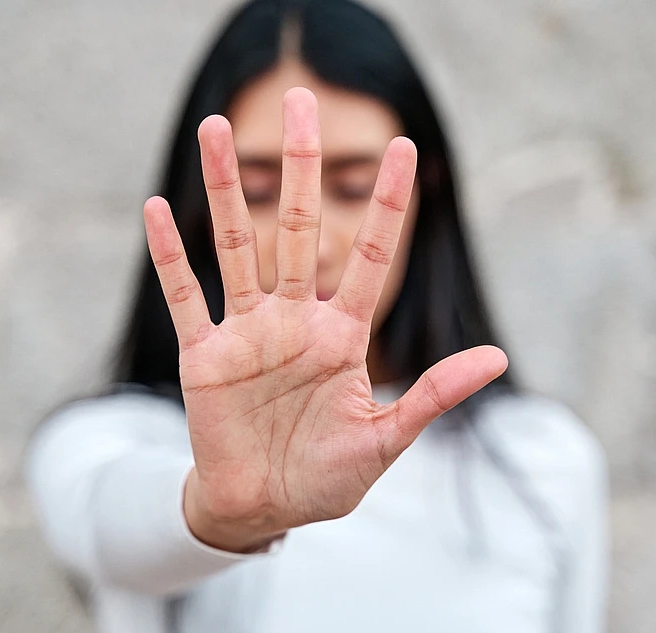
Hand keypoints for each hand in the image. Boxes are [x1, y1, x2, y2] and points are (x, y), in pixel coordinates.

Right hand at [144, 87, 507, 551]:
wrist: (263, 510)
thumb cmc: (325, 478)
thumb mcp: (385, 441)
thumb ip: (433, 395)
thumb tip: (499, 356)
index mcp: (343, 336)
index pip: (371, 256)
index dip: (386, 204)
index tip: (404, 148)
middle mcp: (295, 321)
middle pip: (299, 227)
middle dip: (303, 165)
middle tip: (301, 99)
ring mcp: (247, 334)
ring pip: (236, 246)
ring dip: (227, 189)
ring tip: (216, 128)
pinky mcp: (204, 357)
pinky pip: (185, 297)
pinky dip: (170, 256)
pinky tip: (156, 207)